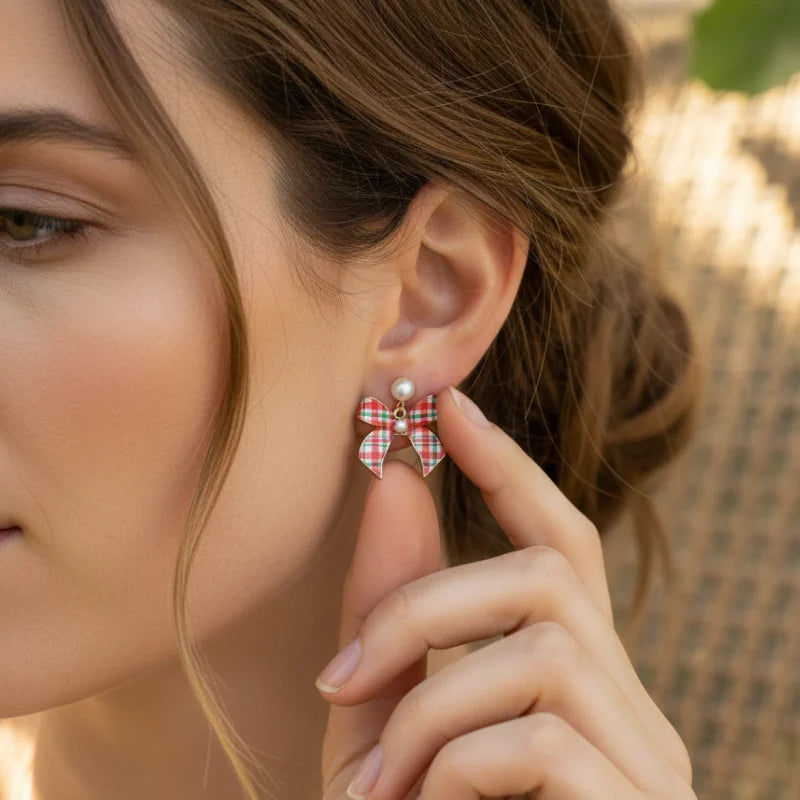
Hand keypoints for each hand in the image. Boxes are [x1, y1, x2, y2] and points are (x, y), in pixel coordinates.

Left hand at [317, 385, 694, 799]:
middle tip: (339, 677)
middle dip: (426, 608)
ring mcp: (647, 763)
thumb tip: (397, 477)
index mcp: (582, 684)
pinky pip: (542, 741)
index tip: (451, 407)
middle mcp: (632, 710)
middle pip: (551, 576)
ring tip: (379, 784)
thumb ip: (395, 613)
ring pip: (543, 652)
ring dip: (430, 709)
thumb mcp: (387, 718)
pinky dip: (453, 770)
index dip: (511, 470)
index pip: (565, 546)